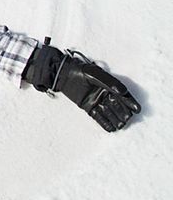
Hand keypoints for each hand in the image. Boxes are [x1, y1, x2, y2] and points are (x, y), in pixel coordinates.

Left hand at [23, 38, 140, 131]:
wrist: (62, 74)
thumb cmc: (79, 70)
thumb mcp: (94, 74)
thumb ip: (109, 82)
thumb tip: (123, 91)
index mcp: (108, 85)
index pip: (123, 95)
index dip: (130, 102)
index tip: (137, 109)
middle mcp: (104, 94)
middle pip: (117, 105)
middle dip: (123, 112)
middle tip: (127, 118)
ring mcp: (96, 101)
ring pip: (109, 112)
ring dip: (116, 119)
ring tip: (121, 125)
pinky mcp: (88, 107)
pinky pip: (98, 117)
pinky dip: (105, 123)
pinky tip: (111, 129)